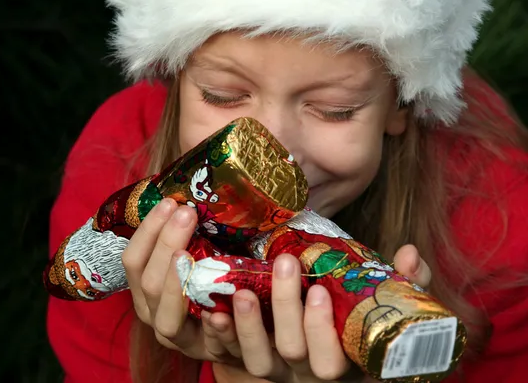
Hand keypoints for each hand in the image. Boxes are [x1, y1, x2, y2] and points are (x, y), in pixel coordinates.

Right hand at [121, 198, 240, 362]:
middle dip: (165, 245)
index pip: (132, 260)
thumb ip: (186, 239)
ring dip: (177, 281)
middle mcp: (153, 315)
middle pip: (149, 282)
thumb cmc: (209, 287)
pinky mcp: (205, 352)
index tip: (169, 203)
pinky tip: (219, 310)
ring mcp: (177, 337)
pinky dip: (211, 327)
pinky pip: (205, 342)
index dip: (148, 231)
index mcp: (144, 291)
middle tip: (187, 214)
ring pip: (168, 315)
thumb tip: (190, 198)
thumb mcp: (192, 262)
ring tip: (190, 253)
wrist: (234, 332)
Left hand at [206, 244, 431, 382]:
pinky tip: (212, 310)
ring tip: (242, 289)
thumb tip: (411, 253)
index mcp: (338, 361)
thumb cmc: (359, 325)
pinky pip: (228, 356)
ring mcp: (275, 367)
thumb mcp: (385, 309)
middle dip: (286, 308)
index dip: (321, 328)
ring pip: (256, 359)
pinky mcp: (249, 357)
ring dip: (247, 325)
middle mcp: (304, 370)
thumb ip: (402, 285)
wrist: (325, 344)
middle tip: (285, 263)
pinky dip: (220, 334)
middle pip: (290, 350)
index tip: (319, 289)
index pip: (329, 360)